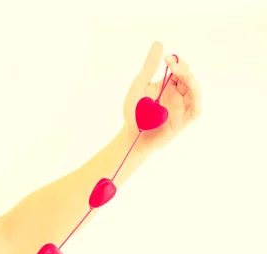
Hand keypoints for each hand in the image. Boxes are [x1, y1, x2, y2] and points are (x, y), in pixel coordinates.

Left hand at [122, 41, 201, 155]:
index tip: (167, 59)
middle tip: (173, 64)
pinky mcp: (183, 121)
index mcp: (167, 86)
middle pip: (188, 79)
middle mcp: (177, 95)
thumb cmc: (134, 111)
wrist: (131, 134)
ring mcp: (181, 108)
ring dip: (191, 81)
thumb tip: (159, 43)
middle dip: (183, 69)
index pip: (179, 70)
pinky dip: (197, 100)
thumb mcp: (140, 85)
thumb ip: (149, 66)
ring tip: (182, 74)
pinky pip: (196, 110)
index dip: (177, 63)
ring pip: (195, 92)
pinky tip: (192, 91)